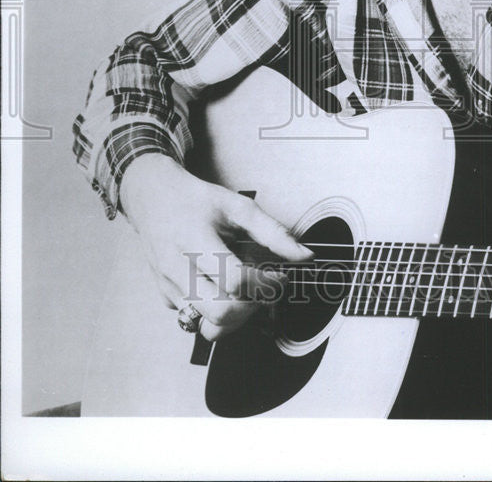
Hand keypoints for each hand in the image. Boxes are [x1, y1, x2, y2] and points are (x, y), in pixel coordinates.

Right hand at [119, 153, 311, 340]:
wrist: (153, 198)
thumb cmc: (195, 201)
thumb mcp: (238, 206)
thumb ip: (273, 232)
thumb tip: (303, 256)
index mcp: (195, 240)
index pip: (234, 280)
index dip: (265, 283)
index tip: (279, 275)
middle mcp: (177, 269)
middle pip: (220, 313)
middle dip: (252, 307)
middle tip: (264, 289)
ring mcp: (169, 287)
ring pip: (207, 326)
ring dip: (235, 317)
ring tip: (246, 294)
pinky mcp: (166, 298)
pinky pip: (196, 319)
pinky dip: (217, 312)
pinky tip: (224, 289)